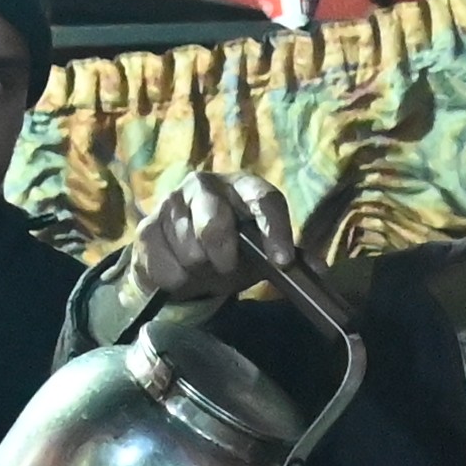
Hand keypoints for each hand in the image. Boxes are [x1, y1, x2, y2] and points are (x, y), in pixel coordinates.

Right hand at [130, 168, 297, 309]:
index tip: (281, 261)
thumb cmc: (230, 251)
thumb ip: (290, 258)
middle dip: (223, 255)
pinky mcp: (146, 228)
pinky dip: (179, 281)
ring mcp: (171, 202)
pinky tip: (180, 271)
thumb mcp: (262, 254)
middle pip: (214, 223)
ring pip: (190, 251)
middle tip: (226, 268)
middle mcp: (205, 185)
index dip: (275, 230)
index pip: (263, 199)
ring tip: (202, 266)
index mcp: (242, 186)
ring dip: (200, 270)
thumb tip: (318, 271)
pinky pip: (167, 268)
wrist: (179, 260)